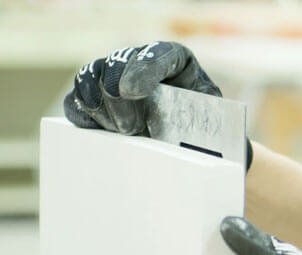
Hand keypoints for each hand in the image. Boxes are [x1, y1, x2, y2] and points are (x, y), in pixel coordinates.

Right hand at [63, 41, 220, 134]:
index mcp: (177, 62)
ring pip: (91, 76)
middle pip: (116, 65)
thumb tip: (193, 139)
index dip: (142, 69)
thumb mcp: (215, 124)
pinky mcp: (97, 98)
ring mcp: (115, 77)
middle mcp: (142, 62)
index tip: (135, 92)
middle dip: (118, 97)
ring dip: (99, 106)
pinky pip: (77, 99)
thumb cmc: (208, 131)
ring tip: (119, 131)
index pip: (158, 55)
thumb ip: (206, 122)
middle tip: (131, 128)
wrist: (196, 143)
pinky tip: (97, 130)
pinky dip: (82, 113)